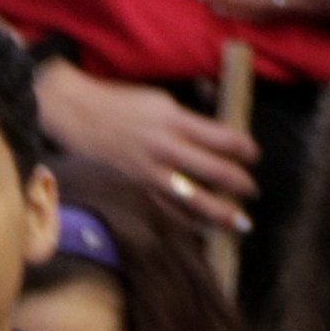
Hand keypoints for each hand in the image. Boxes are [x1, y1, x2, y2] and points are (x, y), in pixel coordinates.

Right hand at [35, 65, 258, 230]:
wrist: (75, 114)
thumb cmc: (122, 105)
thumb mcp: (162, 102)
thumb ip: (191, 122)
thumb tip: (222, 138)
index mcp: (175, 121)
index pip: (223, 139)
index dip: (245, 149)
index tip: (254, 155)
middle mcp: (165, 148)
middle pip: (215, 172)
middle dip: (241, 184)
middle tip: (253, 191)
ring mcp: (149, 171)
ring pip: (193, 199)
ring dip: (221, 213)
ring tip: (240, 223)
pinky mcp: (136, 187)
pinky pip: (167, 210)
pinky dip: (188, 220)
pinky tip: (204, 228)